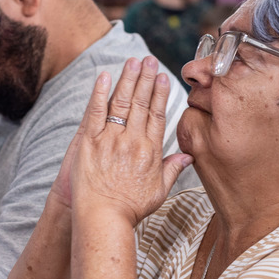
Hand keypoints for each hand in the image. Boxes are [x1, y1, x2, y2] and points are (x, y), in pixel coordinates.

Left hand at [70, 56, 192, 224]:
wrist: (103, 219)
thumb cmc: (129, 210)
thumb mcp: (158, 192)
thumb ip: (172, 171)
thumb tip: (188, 157)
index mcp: (151, 152)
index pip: (158, 115)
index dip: (161, 94)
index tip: (163, 77)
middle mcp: (133, 141)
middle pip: (142, 104)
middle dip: (146, 79)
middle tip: (150, 59)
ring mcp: (111, 140)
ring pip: (121, 103)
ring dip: (128, 79)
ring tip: (133, 61)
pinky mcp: (89, 142)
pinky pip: (95, 112)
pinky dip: (99, 93)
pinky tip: (104, 76)